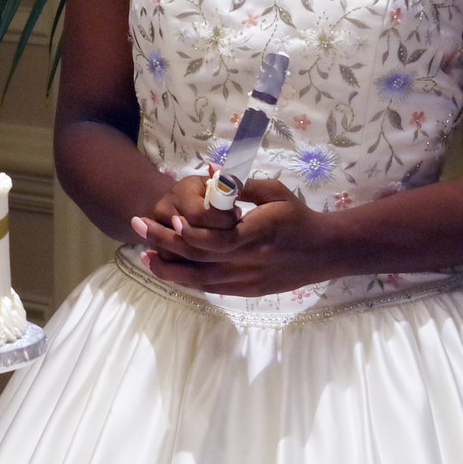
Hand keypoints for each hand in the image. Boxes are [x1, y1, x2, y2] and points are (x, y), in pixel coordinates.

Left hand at [128, 177, 337, 297]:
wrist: (324, 251)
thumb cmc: (298, 217)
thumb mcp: (275, 192)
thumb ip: (241, 184)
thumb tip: (209, 172)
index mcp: (255, 236)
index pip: (213, 240)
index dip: (187, 232)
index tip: (169, 217)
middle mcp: (247, 263)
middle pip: (197, 258)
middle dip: (163, 243)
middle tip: (138, 226)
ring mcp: (245, 281)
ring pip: (198, 279)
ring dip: (168, 268)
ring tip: (143, 255)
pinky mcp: (246, 292)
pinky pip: (209, 288)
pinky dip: (186, 280)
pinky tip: (169, 270)